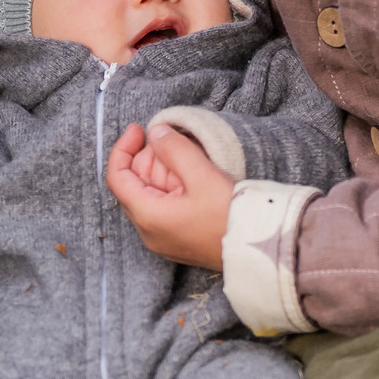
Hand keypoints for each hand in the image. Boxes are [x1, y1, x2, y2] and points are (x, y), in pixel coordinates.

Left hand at [106, 122, 233, 269]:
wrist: (261, 250)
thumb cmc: (232, 216)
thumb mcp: (202, 175)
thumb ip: (174, 149)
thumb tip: (156, 133)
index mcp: (149, 217)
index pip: (117, 177)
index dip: (123, 148)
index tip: (140, 128)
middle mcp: (150, 233)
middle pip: (135, 185)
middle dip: (151, 158)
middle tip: (177, 142)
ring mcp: (165, 239)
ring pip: (152, 194)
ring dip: (166, 170)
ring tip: (192, 157)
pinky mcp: (180, 239)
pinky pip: (166, 206)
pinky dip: (175, 186)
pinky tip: (195, 176)